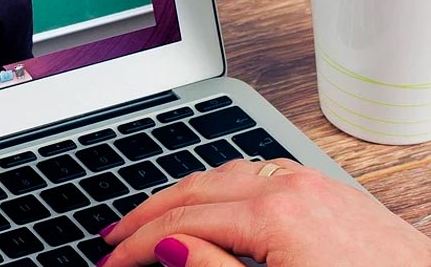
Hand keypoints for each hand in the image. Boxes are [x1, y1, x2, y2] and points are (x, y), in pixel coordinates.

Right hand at [100, 159, 430, 266]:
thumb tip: (165, 245)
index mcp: (273, 212)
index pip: (181, 221)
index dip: (137, 244)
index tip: (111, 262)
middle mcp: (286, 185)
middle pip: (192, 188)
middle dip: (146, 212)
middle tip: (114, 237)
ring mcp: (304, 180)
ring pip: (219, 173)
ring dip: (179, 194)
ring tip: (151, 218)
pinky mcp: (319, 185)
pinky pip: (252, 171)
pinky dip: (216, 184)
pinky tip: (208, 198)